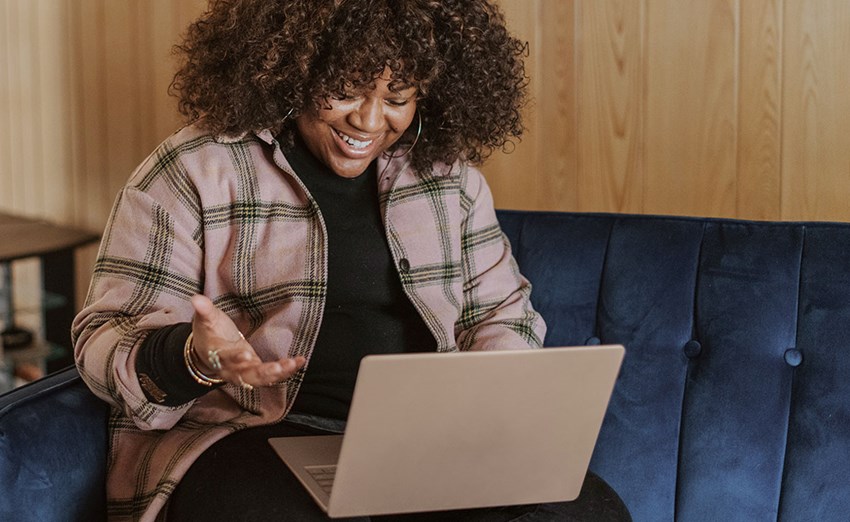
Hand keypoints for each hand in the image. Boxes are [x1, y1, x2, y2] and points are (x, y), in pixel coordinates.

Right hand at [189, 294, 305, 387]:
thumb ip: (204, 311)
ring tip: (293, 364)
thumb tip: (196, 298)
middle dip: (262, 373)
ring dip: (278, 373)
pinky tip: (299, 362)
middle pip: (246, 375)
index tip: (245, 355)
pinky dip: (286, 371)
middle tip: (277, 368)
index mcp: (218, 355)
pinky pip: (272, 376)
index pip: (226, 358)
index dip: (235, 358)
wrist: (208, 353)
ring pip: (261, 378)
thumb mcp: (206, 320)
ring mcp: (245, 373)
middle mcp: (232, 369)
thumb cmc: (209, 334)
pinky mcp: (257, 372)